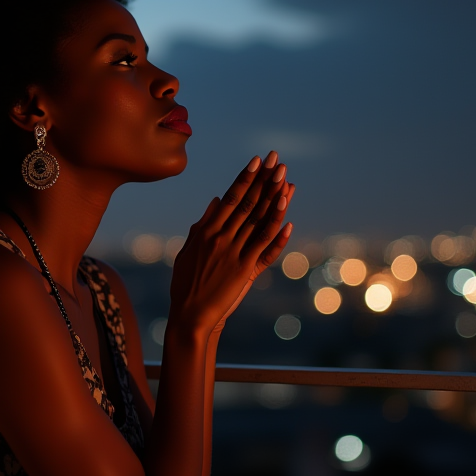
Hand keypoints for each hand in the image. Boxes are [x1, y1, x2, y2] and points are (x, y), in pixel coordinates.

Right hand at [169, 151, 294, 335]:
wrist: (190, 314)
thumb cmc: (186, 284)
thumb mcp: (188, 250)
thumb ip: (202, 225)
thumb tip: (216, 201)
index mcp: (206, 230)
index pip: (230, 198)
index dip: (245, 178)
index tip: (257, 161)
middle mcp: (220, 237)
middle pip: (247, 204)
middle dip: (264, 180)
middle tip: (277, 161)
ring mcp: (233, 253)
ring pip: (258, 221)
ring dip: (274, 200)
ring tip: (286, 180)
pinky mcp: (244, 270)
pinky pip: (264, 249)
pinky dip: (277, 234)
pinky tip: (289, 220)